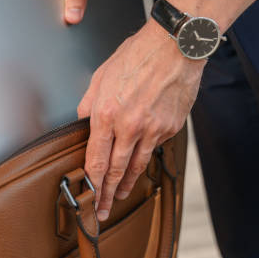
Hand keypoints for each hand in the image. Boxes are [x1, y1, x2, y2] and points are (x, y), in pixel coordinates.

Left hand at [77, 20, 204, 220]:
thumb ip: (89, 104)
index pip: (96, 160)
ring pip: (138, 165)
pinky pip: (155, 147)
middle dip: (108, 195)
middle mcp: (130, 126)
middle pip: (117, 171)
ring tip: (121, 196)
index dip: (92, 184)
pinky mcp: (170, 128)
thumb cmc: (137, 55)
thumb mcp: (101, 76)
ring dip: (128, 184)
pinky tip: (141, 159)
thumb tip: (83, 124)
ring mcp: (153, 129)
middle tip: (103, 211)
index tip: (89, 196)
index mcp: (107, 113)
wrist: (175, 46)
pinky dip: (146, 155)